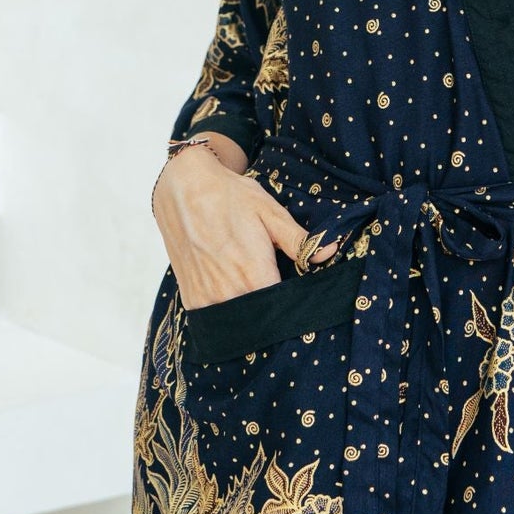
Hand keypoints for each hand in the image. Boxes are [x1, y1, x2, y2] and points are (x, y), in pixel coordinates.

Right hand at [152, 141, 337, 309]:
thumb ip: (299, 240)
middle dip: (272, 318)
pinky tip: (237, 301)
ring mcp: (206, 298)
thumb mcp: (270, 213)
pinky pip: (214, 321)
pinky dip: (228, 317)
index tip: (300, 306)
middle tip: (281, 306)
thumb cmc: (230, 197)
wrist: (184, 189)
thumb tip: (329, 252)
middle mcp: (229, 293)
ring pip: (237, 325)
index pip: (282, 311)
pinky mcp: (190, 298)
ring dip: (250, 320)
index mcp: (254, 275)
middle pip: (260, 322)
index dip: (293, 310)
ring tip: (260, 305)